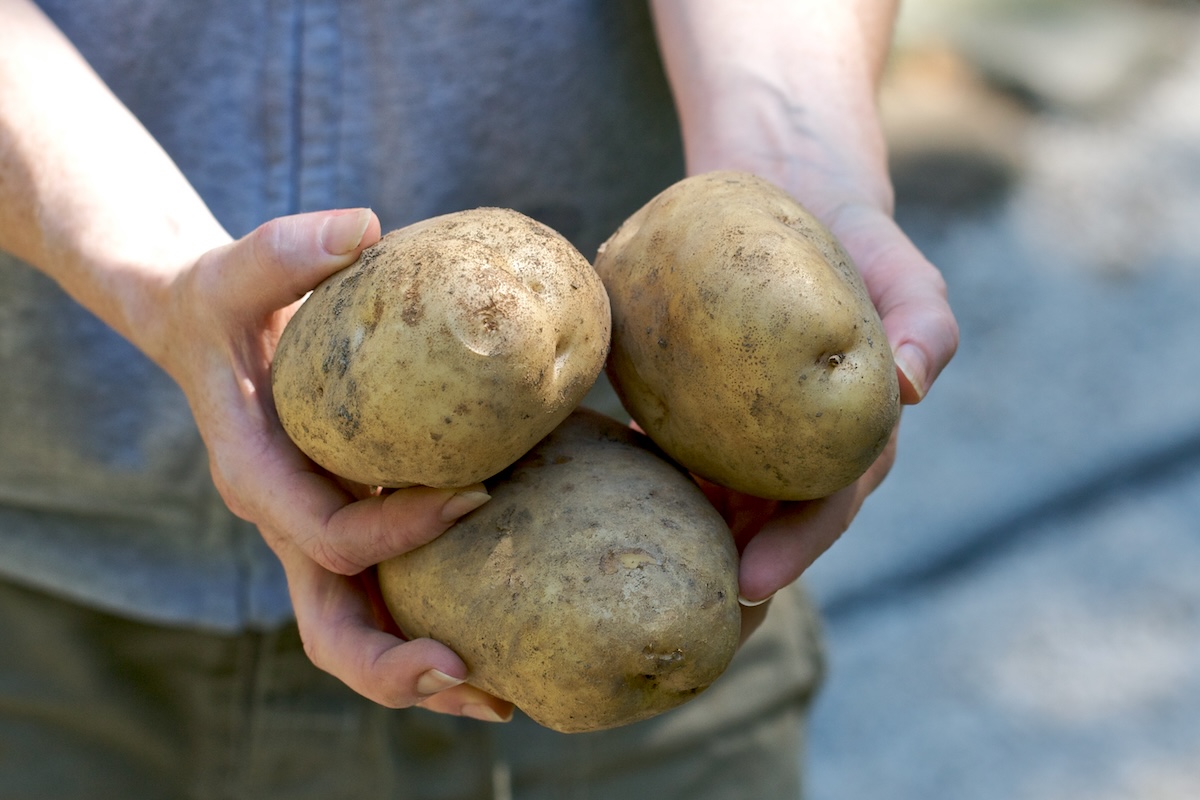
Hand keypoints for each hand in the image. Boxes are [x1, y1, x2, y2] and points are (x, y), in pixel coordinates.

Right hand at [159, 208, 512, 721]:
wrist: (205, 330)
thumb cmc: (224, 304)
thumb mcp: (238, 269)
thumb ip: (285, 249)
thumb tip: (363, 227)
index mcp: (259, 477)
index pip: (330, 532)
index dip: (400, 530)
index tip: (476, 495)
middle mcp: (289, 524)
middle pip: (330, 628)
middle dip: (397, 665)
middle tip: (481, 678)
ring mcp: (317, 536)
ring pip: (358, 635)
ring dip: (424, 675)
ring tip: (507, 696)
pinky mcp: (345, 527)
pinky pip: (385, 598)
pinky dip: (430, 629)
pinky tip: (500, 641)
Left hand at [648, 0, 959, 616]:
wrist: (793, 192)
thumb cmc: (857, 238)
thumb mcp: (904, 270)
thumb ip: (925, 322)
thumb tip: (908, 386)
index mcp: (849, 437)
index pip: (824, 507)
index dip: (794, 549)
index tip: (749, 584)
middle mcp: (794, 445)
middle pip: (759, 523)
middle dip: (722, 567)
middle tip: (677, 606)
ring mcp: (744, 428)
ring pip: (710, 497)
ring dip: (676, 531)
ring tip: (624, 564)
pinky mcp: (697, 401)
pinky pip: (668, 446)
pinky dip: (642, 470)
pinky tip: (599, 485)